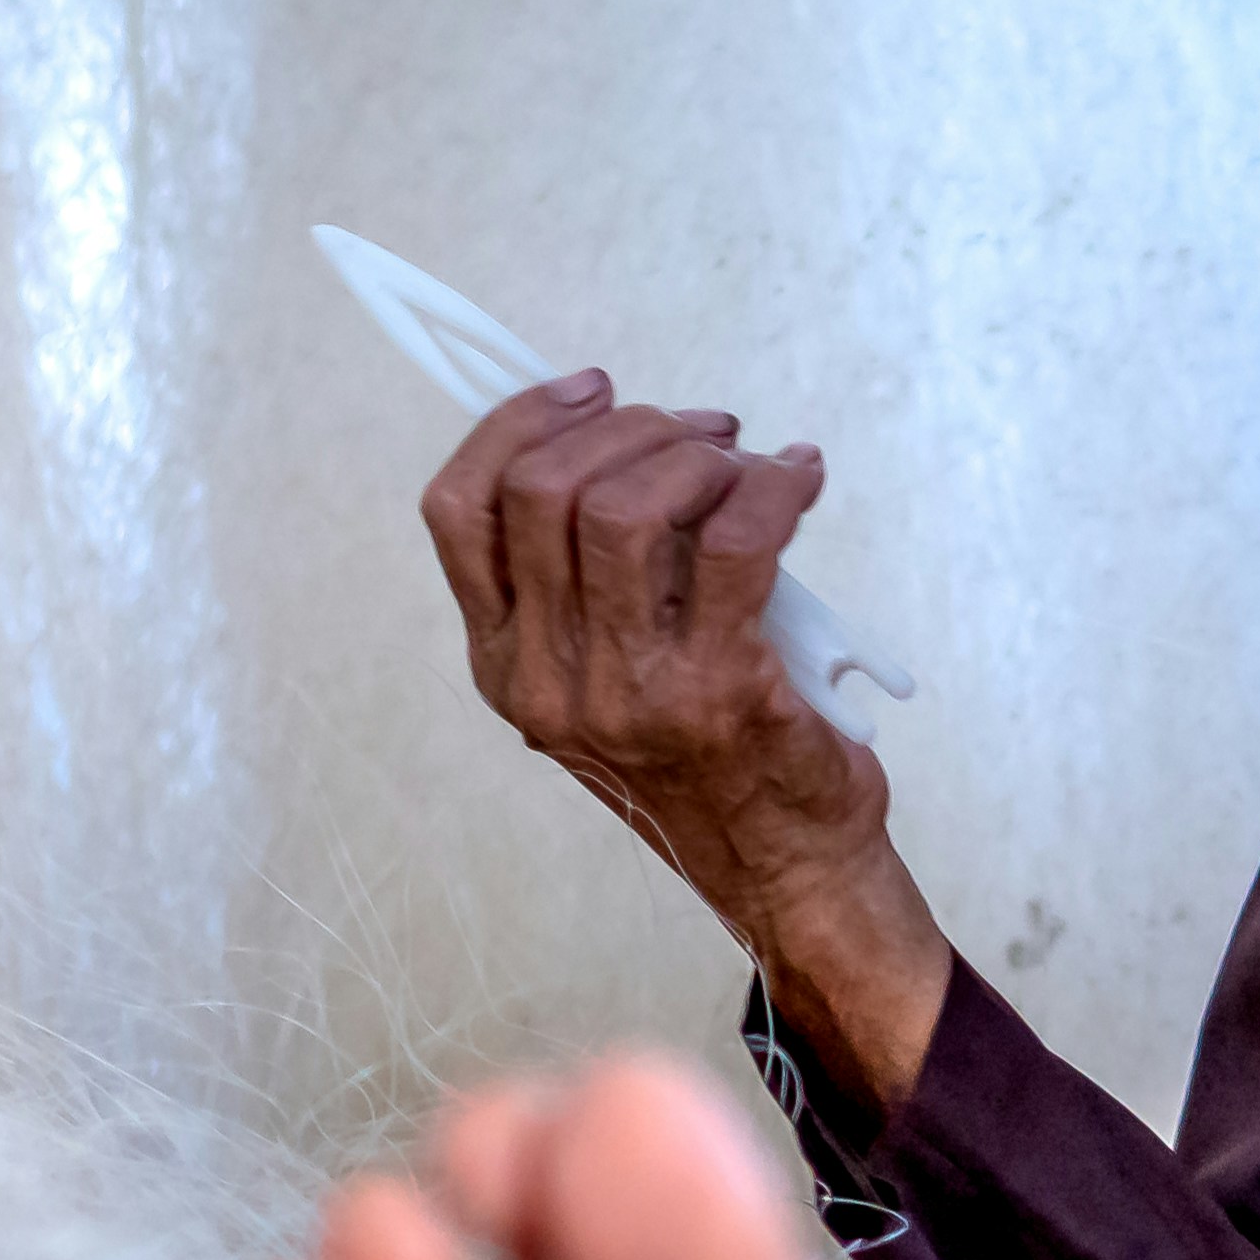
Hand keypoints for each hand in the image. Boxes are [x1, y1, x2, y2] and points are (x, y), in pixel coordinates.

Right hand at [419, 375, 953, 1104]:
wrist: (787, 871)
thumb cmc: (710, 756)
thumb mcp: (609, 672)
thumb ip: (591, 575)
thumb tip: (625, 432)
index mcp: (503, 667)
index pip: (458, 510)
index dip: (517, 422)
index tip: (593, 389)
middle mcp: (545, 683)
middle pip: (542, 491)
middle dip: (629, 427)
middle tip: (699, 431)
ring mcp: (625, 693)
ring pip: (624, 508)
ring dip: (695, 454)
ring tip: (743, 461)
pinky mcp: (716, 692)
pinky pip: (735, 541)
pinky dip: (774, 488)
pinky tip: (800, 480)